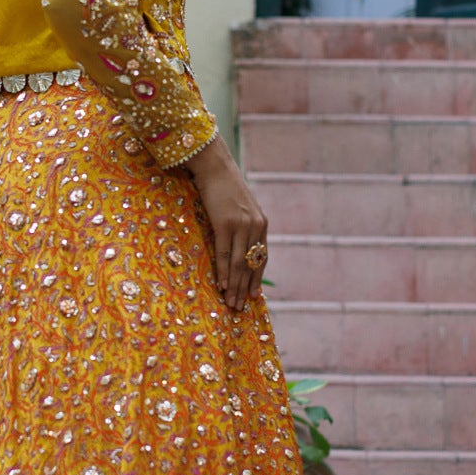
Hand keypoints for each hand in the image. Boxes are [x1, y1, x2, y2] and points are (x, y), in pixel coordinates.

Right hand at [185, 136, 267, 310]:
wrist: (214, 166)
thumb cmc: (223, 186)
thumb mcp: (239, 207)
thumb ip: (242, 225)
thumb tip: (236, 244)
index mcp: (261, 223)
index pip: (261, 258)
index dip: (256, 278)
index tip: (253, 296)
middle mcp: (255, 226)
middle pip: (251, 264)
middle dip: (245, 288)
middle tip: (240, 308)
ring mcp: (241, 225)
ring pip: (239, 263)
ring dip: (235, 286)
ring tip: (231, 303)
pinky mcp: (225, 223)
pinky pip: (225, 253)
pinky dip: (224, 271)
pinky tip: (222, 285)